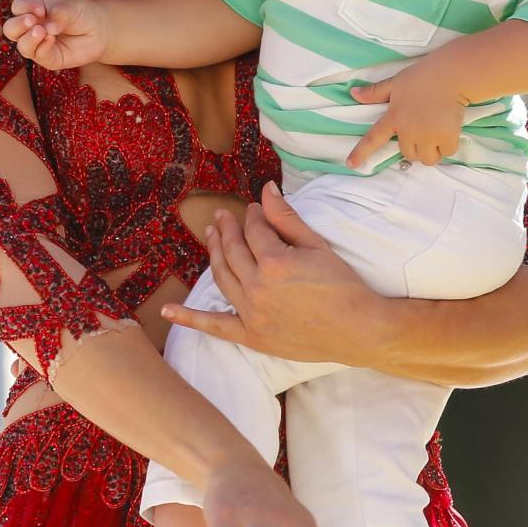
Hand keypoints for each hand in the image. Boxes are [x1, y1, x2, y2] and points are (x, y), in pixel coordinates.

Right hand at [3, 0, 109, 70]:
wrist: (100, 31)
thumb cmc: (82, 14)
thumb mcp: (71, 8)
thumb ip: (57, 14)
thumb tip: (47, 28)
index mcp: (34, 10)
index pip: (18, 7)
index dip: (24, 7)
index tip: (40, 8)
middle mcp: (32, 28)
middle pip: (11, 29)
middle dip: (17, 25)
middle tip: (32, 20)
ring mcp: (39, 45)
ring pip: (22, 46)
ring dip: (29, 39)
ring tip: (42, 31)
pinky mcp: (50, 59)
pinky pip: (39, 56)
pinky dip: (43, 48)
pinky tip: (51, 39)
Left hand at [162, 181, 385, 363]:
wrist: (359, 329)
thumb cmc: (343, 285)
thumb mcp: (316, 245)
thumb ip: (286, 218)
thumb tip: (265, 189)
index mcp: (273, 262)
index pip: (253, 230)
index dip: (253, 216)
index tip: (256, 210)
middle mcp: (256, 287)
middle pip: (232, 251)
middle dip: (226, 230)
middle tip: (221, 216)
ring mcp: (251, 314)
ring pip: (222, 278)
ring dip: (213, 255)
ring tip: (210, 236)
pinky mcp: (252, 336)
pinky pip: (215, 327)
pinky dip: (190, 319)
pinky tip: (169, 311)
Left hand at [348, 55, 467, 167]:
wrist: (450, 75)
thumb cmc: (422, 76)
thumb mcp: (395, 82)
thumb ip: (376, 92)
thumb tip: (353, 93)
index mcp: (393, 117)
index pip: (373, 138)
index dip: (361, 152)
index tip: (351, 165)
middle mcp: (408, 130)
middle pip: (408, 154)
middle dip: (416, 147)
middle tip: (425, 130)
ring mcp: (427, 136)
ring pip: (427, 159)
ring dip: (432, 151)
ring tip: (437, 133)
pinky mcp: (446, 138)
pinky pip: (446, 152)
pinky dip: (448, 146)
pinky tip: (450, 129)